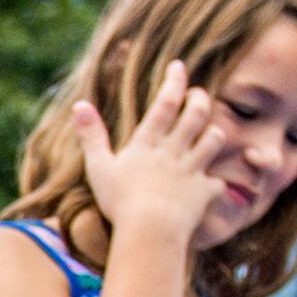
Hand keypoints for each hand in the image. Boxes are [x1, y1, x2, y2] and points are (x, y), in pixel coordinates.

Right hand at [71, 61, 235, 251]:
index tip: (179, 65)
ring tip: (211, 132)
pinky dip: (216, 183)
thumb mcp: (98, 167)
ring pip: (214, 140)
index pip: (165, 104)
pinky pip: (217, 183)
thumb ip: (91, 136)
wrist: (150, 231)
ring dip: (214, 133)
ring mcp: (191, 171)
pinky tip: (212, 185)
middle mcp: (173, 152)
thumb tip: (79, 105)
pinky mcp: (203, 193)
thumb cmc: (120, 201)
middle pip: (196, 115)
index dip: (174, 82)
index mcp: (147, 143)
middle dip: (200, 100)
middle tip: (199, 94)